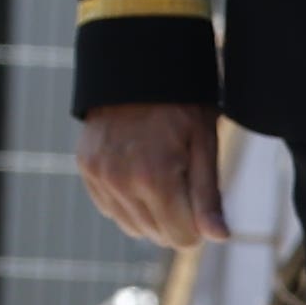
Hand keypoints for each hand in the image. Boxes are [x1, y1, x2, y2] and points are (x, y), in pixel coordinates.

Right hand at [77, 102, 230, 248]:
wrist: (138, 66)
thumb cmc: (181, 103)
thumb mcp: (204, 144)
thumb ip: (208, 196)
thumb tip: (218, 238)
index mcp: (156, 177)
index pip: (181, 237)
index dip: (198, 226)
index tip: (203, 206)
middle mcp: (122, 182)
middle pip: (157, 235)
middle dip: (176, 220)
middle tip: (185, 182)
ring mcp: (100, 177)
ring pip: (132, 227)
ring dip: (151, 214)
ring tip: (162, 176)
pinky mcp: (87, 169)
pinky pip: (110, 208)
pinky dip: (127, 201)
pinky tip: (139, 172)